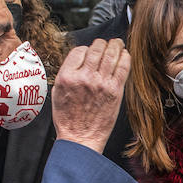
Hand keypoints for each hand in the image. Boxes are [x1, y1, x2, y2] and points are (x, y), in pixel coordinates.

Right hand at [51, 38, 129, 153]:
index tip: (89, 53)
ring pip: (111, 54)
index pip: (79, 50)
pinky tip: (125, 55)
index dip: (86, 49)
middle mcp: (84, 77)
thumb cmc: (68, 119)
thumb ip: (67, 74)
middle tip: (106, 44)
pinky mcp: (115, 91)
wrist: (81, 138)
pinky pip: (123, 67)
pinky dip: (125, 58)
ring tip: (118, 44)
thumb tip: (78, 60)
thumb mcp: (57, 93)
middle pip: (96, 48)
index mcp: (67, 77)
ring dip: (116, 45)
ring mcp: (101, 83)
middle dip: (102, 43)